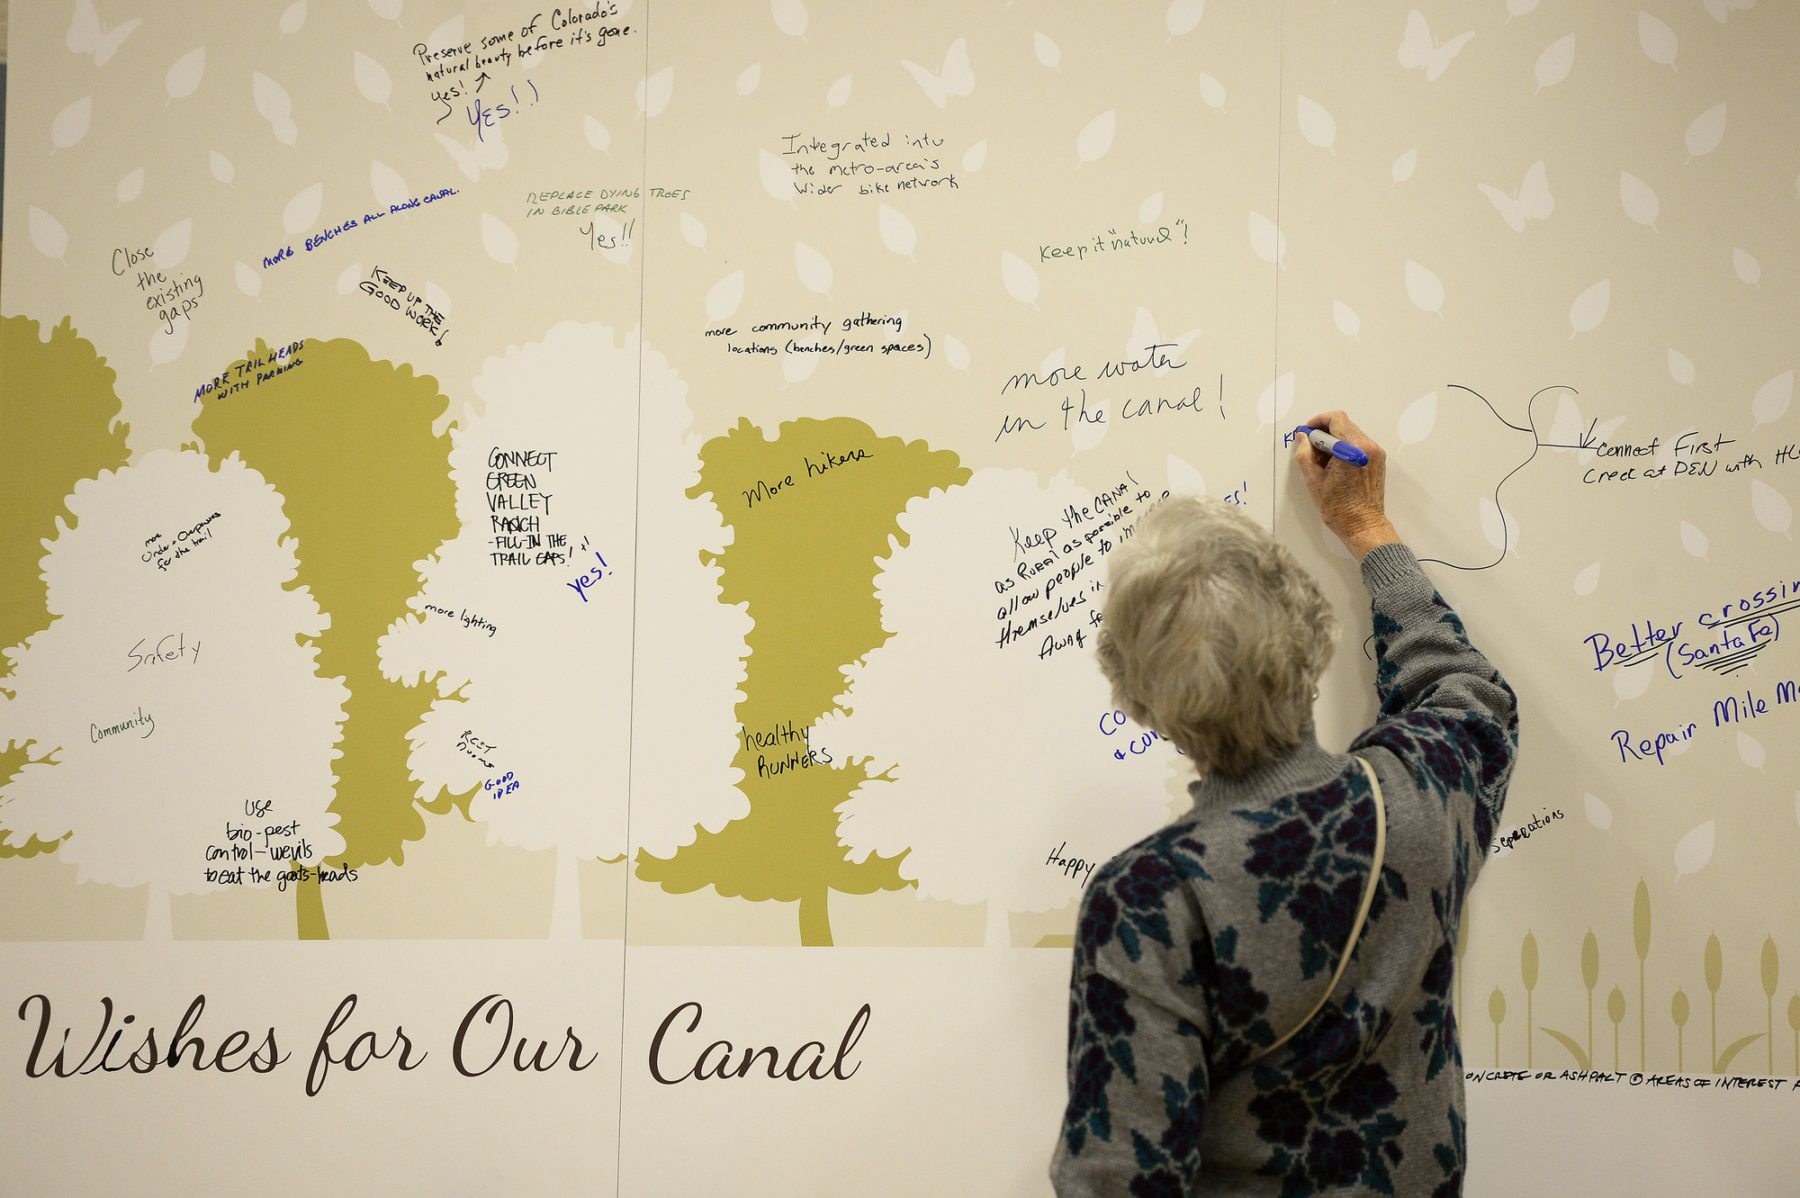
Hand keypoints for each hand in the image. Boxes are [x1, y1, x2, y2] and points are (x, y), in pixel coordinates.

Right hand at [1294, 410, 1399, 558]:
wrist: (1363, 524)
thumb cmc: (1340, 508)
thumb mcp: (1313, 480)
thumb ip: (1305, 454)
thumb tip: (1303, 438)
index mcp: (1352, 450)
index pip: (1336, 419)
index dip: (1318, 421)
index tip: (1308, 430)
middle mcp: (1367, 447)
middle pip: (1344, 424)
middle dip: (1325, 431)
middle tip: (1311, 446)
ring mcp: (1375, 453)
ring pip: (1351, 433)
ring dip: (1335, 440)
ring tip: (1323, 460)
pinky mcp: (1378, 460)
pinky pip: (1359, 444)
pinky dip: (1345, 447)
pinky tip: (1335, 464)